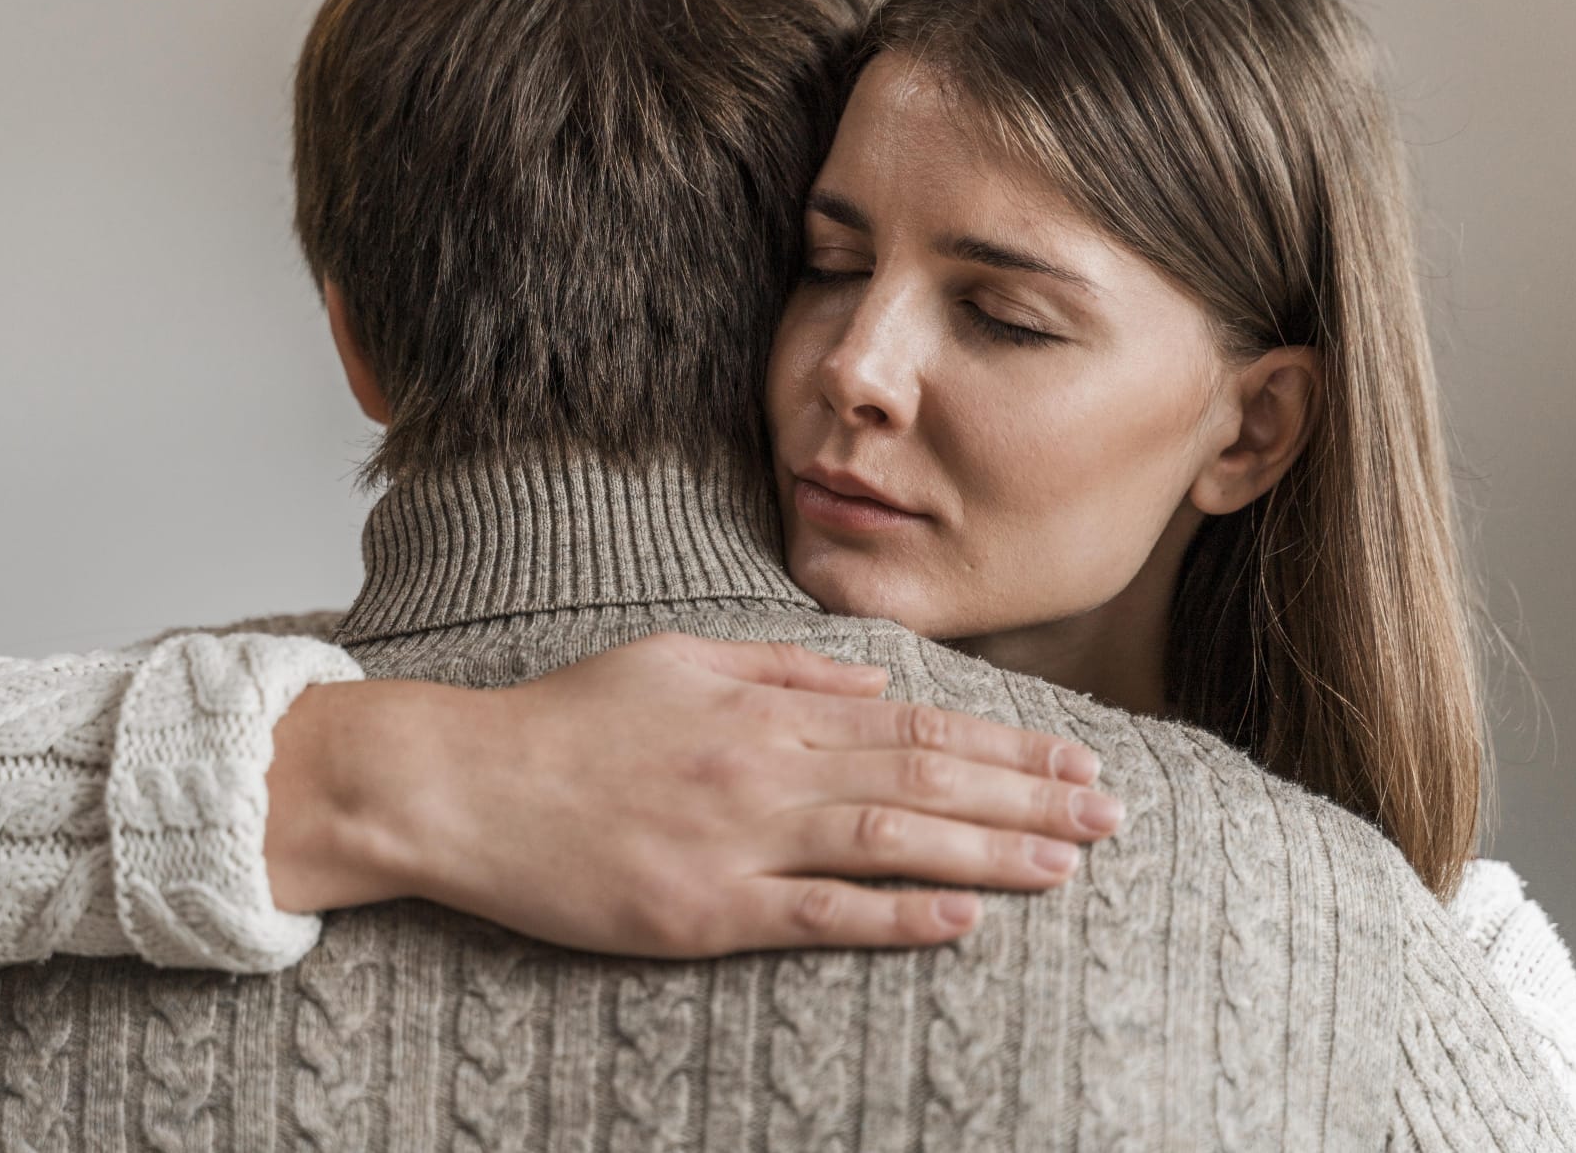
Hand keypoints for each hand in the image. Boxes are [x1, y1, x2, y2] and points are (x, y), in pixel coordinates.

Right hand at [265, 632, 1119, 955]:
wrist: (464, 783)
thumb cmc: (569, 720)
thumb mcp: (678, 659)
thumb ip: (783, 667)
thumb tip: (874, 680)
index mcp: (766, 707)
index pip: (916, 726)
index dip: (1005, 747)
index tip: (1075, 762)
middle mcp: (767, 767)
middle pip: (924, 778)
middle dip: (1027, 798)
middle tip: (1110, 816)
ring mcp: (737, 840)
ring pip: (890, 839)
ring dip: (989, 850)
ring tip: (1069, 863)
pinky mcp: (701, 910)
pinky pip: (818, 913)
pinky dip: (896, 912)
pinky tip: (964, 917)